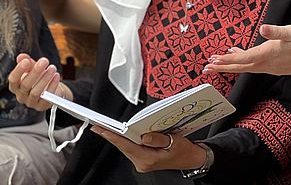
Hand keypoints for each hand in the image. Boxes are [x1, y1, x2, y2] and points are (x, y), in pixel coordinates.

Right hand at [7, 53, 69, 110]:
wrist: (50, 87)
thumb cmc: (38, 76)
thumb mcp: (32, 67)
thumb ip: (26, 61)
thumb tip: (21, 56)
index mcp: (15, 86)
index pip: (13, 79)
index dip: (18, 70)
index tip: (26, 61)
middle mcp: (21, 96)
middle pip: (25, 85)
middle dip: (35, 72)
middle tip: (44, 61)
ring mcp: (31, 102)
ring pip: (36, 92)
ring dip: (45, 78)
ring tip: (53, 67)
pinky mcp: (42, 106)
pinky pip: (47, 98)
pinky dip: (52, 86)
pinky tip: (57, 76)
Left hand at [90, 128, 206, 172]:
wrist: (192, 159)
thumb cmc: (184, 150)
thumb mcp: (173, 141)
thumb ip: (157, 138)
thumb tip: (143, 135)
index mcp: (149, 159)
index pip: (127, 146)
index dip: (113, 137)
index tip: (101, 130)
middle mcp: (143, 163)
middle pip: (124, 146)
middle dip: (112, 136)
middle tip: (98, 126)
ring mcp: (143, 162)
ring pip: (127, 147)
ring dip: (119, 138)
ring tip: (107, 128)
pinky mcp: (144, 160)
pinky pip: (132, 148)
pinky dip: (127, 140)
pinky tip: (123, 133)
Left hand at [204, 24, 290, 75]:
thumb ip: (278, 31)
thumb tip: (263, 29)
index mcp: (269, 54)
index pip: (244, 58)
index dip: (228, 59)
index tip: (214, 60)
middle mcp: (267, 64)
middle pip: (240, 67)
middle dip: (222, 67)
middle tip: (205, 68)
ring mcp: (270, 67)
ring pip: (245, 68)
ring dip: (230, 66)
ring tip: (215, 63)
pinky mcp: (274, 66)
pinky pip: (253, 66)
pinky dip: (242, 62)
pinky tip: (238, 53)